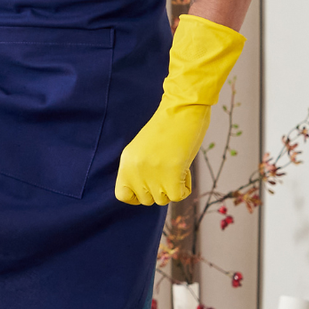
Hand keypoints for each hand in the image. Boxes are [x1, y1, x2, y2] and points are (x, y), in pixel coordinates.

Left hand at [115, 14, 245, 207]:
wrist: (182, 108)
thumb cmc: (168, 127)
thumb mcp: (144, 149)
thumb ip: (140, 170)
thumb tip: (146, 193)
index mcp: (126, 162)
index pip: (123, 195)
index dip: (138, 196)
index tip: (151, 185)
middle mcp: (135, 169)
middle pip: (147, 200)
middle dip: (160, 189)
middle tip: (169, 169)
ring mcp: (152, 173)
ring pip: (163, 199)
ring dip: (174, 187)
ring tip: (177, 165)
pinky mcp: (171, 174)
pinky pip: (178, 196)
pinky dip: (185, 187)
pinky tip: (185, 169)